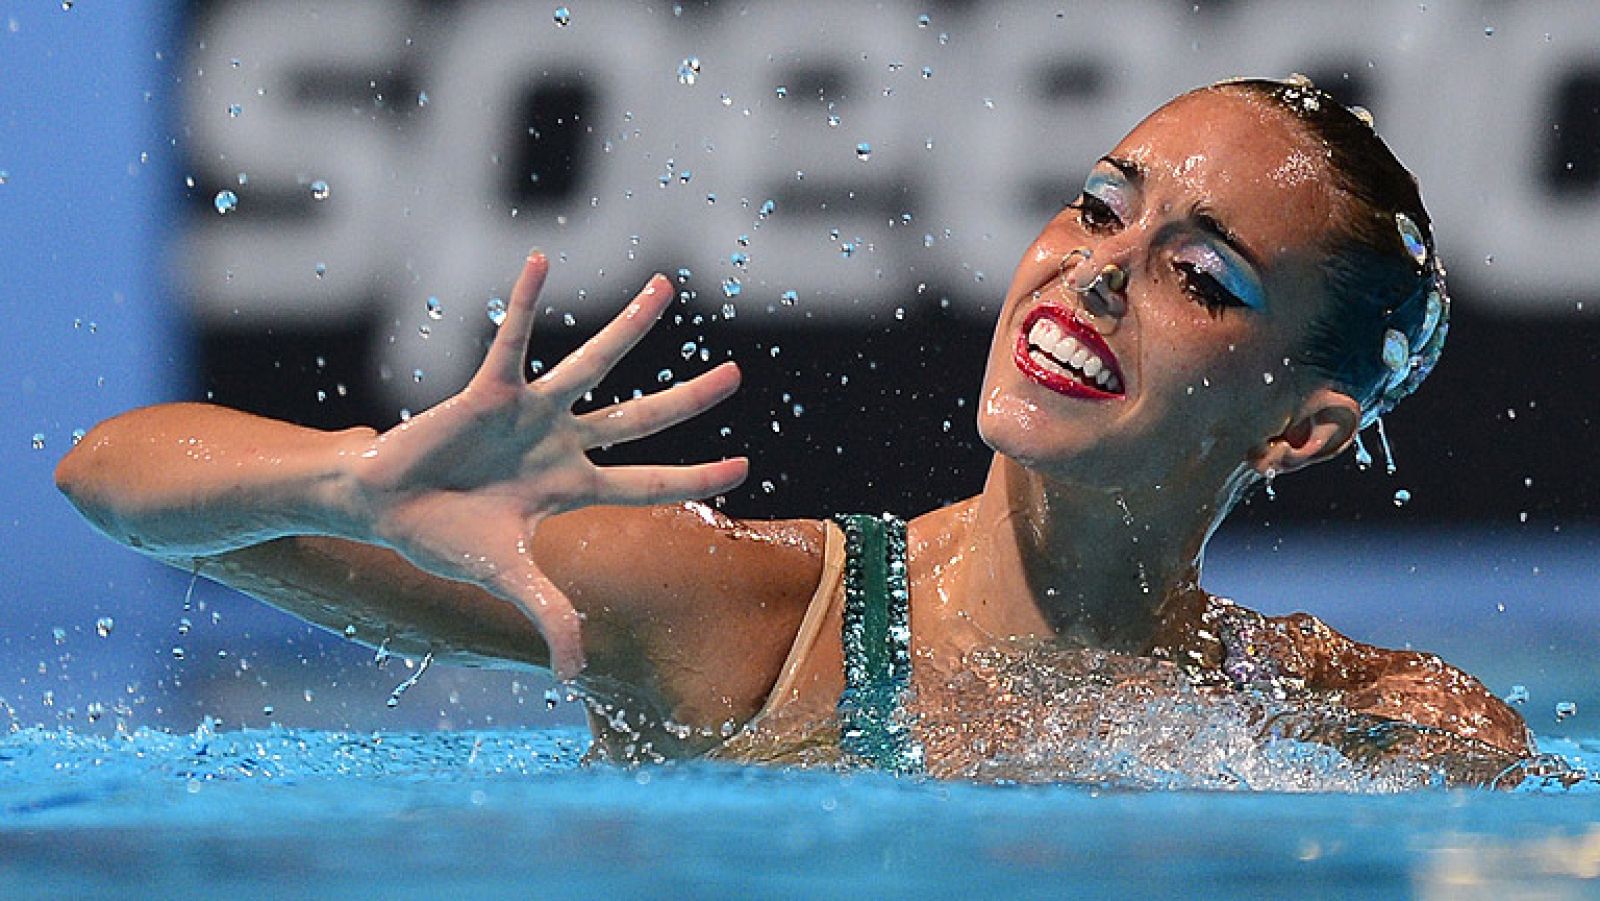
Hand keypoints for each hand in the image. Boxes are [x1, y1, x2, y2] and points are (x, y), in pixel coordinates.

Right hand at [345, 251, 746, 678]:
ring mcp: (530, 413)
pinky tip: (540, 261)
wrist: (381, 508)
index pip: (650, 483)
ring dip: (629, 327)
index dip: (696, 477)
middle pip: (641, 419)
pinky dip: (524, 303)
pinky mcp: (488, 390)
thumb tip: (578, 676)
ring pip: (593, 364)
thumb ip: (550, 615)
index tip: (744, 468)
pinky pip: (511, 339)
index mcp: (571, 487)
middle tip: (737, 374)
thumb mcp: (507, 578)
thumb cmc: (443, 537)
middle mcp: (562, 443)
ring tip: (665, 286)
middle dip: (689, 400)